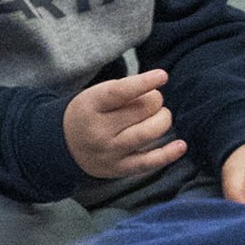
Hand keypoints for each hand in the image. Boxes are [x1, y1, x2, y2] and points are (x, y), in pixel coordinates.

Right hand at [63, 70, 184, 179]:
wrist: (63, 146)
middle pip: (141, 111)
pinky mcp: (118, 168)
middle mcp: (98, 131)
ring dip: (162, 120)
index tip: (163, 76)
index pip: (120, 92)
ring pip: (147, 133)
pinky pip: (148, 162)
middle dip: (155, 101)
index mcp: (90, 107)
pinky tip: (181, 145)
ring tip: (161, 116)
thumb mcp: (95, 95)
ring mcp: (108, 152)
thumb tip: (157, 92)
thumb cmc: (88, 113)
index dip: (144, 83)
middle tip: (152, 100)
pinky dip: (168, 154)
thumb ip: (123, 92)